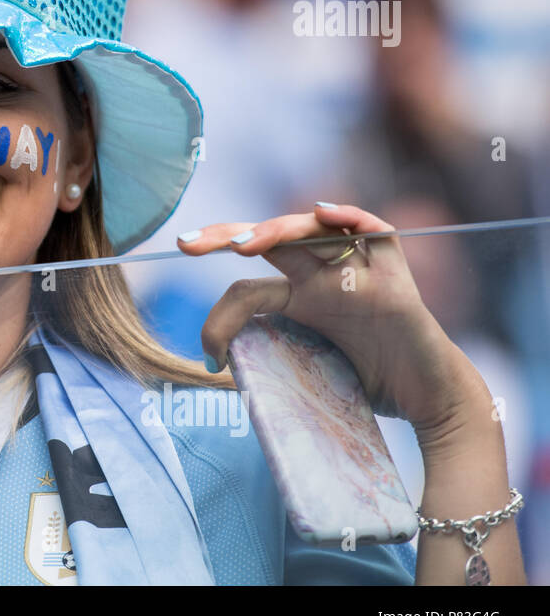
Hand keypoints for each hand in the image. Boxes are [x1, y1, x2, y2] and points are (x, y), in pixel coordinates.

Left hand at [178, 203, 488, 443]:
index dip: (220, 313)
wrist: (429, 401)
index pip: (248, 287)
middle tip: (185, 244)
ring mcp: (359, 274)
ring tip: (244, 246)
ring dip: (277, 230)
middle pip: (270, 241)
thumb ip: (268, 361)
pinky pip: (377, 233)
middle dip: (224, 235)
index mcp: (298, 300)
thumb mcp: (305, 374)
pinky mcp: (397, 281)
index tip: (207, 354)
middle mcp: (324, 279)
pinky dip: (351, 217)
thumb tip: (212, 369)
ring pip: (313, 231)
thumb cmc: (369, 385)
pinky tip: (323, 214)